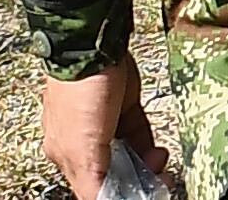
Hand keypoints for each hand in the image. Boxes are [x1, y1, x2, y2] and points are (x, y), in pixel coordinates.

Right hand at [40, 57, 161, 199]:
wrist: (94, 43)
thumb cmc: (80, 92)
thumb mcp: (82, 147)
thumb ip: (92, 184)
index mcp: (66, 155)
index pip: (93, 191)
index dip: (120, 197)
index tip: (147, 195)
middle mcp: (83, 142)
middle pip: (113, 174)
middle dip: (137, 182)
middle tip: (160, 180)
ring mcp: (104, 122)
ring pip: (128, 155)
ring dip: (146, 164)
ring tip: (161, 162)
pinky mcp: (123, 105)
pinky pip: (138, 133)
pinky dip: (149, 145)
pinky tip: (159, 150)